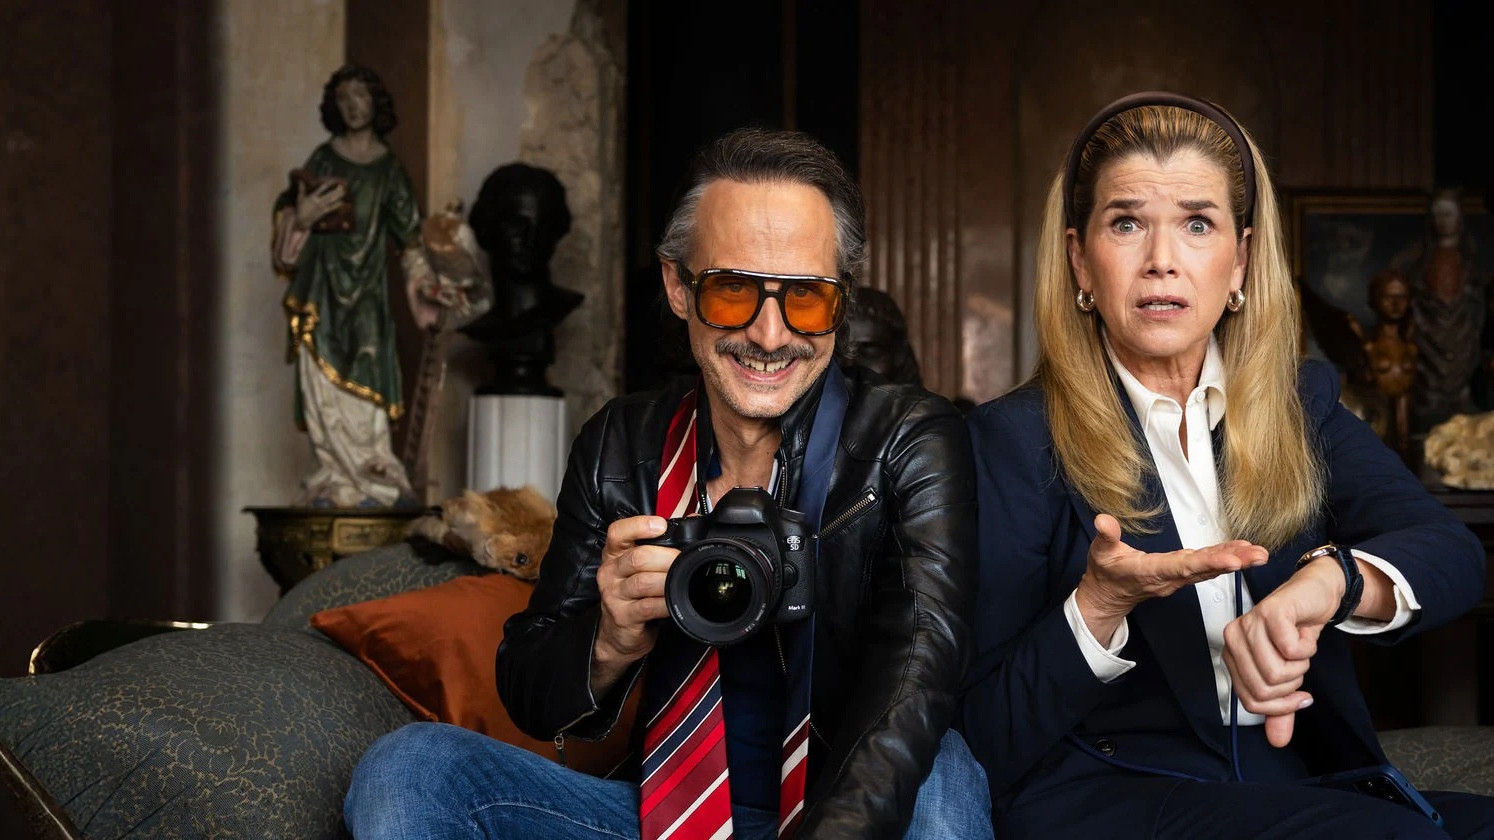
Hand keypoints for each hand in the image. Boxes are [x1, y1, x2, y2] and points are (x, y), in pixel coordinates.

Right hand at [293, 179, 345, 229]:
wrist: (301, 220)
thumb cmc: (300, 209)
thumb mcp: (300, 198)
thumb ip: (301, 189)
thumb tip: (300, 181)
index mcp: (312, 197)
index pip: (322, 188)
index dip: (328, 184)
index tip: (334, 181)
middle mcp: (317, 201)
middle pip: (329, 195)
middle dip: (336, 191)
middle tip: (342, 186)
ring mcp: (321, 207)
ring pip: (331, 201)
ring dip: (337, 196)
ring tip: (343, 192)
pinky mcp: (323, 213)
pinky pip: (331, 208)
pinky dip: (336, 205)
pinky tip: (342, 203)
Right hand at [592, 515, 674, 684]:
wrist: (618, 633)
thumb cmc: (634, 594)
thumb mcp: (640, 568)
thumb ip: (660, 545)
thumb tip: (693, 521)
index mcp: (614, 554)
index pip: (618, 532)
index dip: (639, 525)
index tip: (660, 525)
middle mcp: (610, 572)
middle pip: (638, 558)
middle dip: (667, 558)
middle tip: (683, 561)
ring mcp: (614, 595)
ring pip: (643, 582)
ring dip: (667, 581)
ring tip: (680, 581)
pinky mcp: (623, 616)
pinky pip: (648, 606)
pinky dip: (665, 603)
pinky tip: (673, 602)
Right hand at [1074, 514, 1268, 644]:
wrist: (1109, 596)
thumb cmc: (1106, 574)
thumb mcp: (1100, 554)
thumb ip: (1105, 537)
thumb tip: (1104, 520)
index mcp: (1152, 571)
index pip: (1184, 566)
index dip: (1209, 563)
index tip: (1234, 561)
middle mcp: (1170, 578)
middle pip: (1205, 569)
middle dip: (1234, 562)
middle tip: (1259, 555)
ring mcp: (1178, 578)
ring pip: (1210, 569)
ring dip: (1236, 561)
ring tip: (1259, 553)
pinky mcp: (1182, 575)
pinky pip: (1208, 568)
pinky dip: (1226, 559)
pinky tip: (1242, 551)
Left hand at [1223, 557, 1343, 746]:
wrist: (1314, 597)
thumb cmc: (1296, 633)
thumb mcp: (1289, 676)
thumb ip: (1282, 708)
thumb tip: (1278, 741)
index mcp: (1232, 654)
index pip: (1250, 700)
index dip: (1280, 706)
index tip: (1300, 695)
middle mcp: (1234, 638)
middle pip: (1264, 689)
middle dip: (1293, 684)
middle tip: (1298, 663)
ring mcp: (1250, 623)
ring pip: (1278, 672)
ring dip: (1301, 665)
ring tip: (1300, 647)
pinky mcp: (1271, 613)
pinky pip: (1292, 650)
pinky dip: (1308, 648)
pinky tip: (1304, 633)